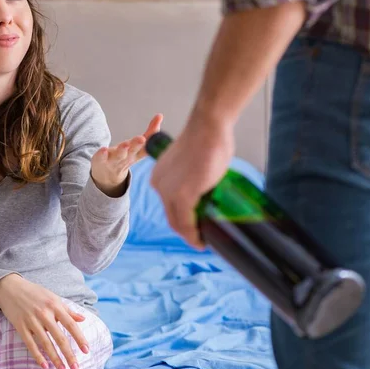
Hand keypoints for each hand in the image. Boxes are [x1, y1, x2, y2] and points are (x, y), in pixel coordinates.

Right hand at [0, 274, 88, 368]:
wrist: (11, 288)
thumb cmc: (35, 293)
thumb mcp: (53, 298)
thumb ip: (68, 310)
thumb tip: (83, 318)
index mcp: (55, 305)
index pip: (71, 324)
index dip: (79, 338)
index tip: (86, 350)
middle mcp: (45, 314)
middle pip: (60, 337)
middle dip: (68, 354)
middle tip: (76, 367)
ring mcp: (32, 321)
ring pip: (46, 343)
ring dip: (55, 358)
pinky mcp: (21, 327)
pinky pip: (30, 345)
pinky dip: (37, 356)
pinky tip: (45, 366)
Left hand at [91, 113, 162, 196]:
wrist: (107, 176)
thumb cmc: (125, 156)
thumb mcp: (139, 146)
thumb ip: (150, 133)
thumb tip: (160, 116)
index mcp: (137, 153)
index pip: (146, 148)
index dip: (151, 140)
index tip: (156, 131)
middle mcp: (127, 157)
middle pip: (133, 151)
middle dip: (137, 145)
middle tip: (142, 139)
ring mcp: (114, 160)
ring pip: (119, 155)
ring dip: (122, 150)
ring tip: (125, 144)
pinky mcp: (100, 161)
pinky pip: (101, 158)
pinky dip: (102, 155)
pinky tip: (104, 149)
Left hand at [150, 113, 234, 249]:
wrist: (208, 126)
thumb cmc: (207, 138)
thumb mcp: (193, 161)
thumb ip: (195, 176)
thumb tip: (210, 187)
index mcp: (160, 176)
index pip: (169, 205)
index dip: (182, 219)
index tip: (196, 227)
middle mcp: (159, 185)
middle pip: (172, 217)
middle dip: (186, 231)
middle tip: (202, 238)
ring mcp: (169, 191)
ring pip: (178, 223)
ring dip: (191, 236)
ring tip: (204, 242)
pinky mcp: (182, 195)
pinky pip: (186, 223)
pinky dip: (194, 235)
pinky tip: (202, 242)